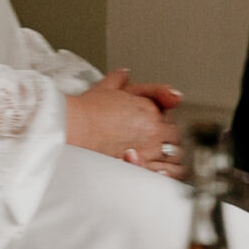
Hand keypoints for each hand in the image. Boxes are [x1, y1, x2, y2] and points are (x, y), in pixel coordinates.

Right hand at [65, 69, 182, 173]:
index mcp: (149, 108)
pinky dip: (165, 173)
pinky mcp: (142, 165)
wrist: (74, 128)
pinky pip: (165, 172)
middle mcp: (153, 127)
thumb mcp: (105, 87)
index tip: (154, 126)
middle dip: (167, 139)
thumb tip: (125, 75)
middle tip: (156, 144)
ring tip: (160, 161)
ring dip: (169, 157)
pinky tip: (159, 173)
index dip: (161, 121)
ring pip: (174, 155)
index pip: (168, 115)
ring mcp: (150, 148)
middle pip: (173, 136)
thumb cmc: (86, 111)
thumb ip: (119, 79)